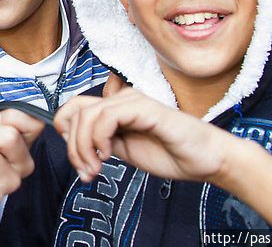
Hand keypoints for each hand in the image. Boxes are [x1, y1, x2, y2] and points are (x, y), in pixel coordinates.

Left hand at [54, 88, 233, 183]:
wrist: (207, 160)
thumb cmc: (171, 154)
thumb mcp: (123, 149)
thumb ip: (100, 141)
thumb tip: (72, 140)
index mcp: (116, 108)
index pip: (75, 106)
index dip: (65, 130)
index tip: (77, 159)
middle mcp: (122, 99)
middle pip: (76, 112)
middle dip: (74, 147)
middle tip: (87, 172)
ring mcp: (134, 101)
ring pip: (88, 115)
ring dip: (84, 147)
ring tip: (96, 168)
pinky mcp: (145, 108)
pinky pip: (108, 116)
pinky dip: (99, 137)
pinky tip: (108, 154)